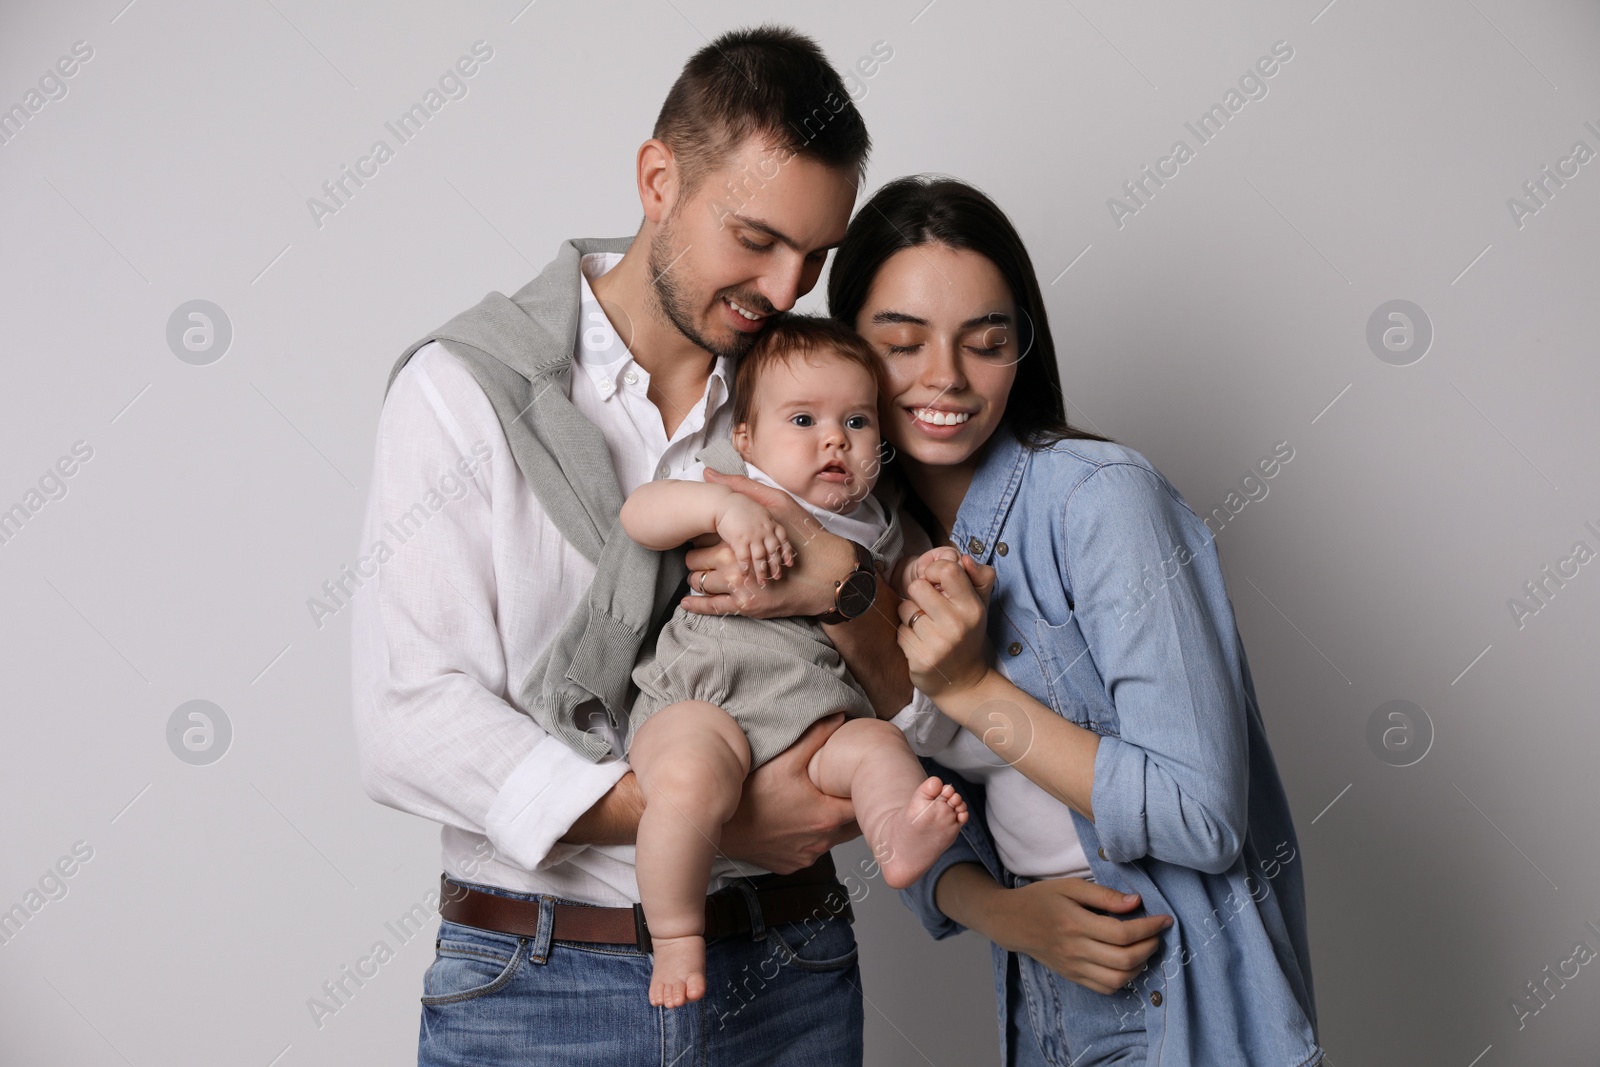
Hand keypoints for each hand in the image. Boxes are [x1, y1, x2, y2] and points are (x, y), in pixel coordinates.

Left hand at [681, 469, 853, 618]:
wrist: (829, 572)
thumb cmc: (805, 535)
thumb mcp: (778, 503)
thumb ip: (743, 489)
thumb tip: (709, 472)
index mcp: (739, 536)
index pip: (700, 536)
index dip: (698, 536)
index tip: (701, 538)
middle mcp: (734, 563)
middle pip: (694, 561)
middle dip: (694, 559)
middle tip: (696, 558)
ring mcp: (739, 587)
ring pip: (700, 584)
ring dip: (696, 580)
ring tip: (698, 576)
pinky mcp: (746, 606)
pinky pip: (711, 607)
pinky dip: (696, 605)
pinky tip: (687, 602)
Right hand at [714, 493, 794, 585]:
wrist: (723, 503)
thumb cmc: (739, 507)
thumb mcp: (759, 511)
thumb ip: (767, 523)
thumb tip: (771, 532)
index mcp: (770, 523)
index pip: (783, 540)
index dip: (787, 552)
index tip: (789, 564)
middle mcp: (764, 530)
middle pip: (773, 551)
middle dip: (776, 566)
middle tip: (777, 577)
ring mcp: (752, 536)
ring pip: (761, 557)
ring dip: (762, 571)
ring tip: (762, 582)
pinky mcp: (739, 540)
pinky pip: (744, 557)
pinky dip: (745, 567)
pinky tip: (744, 574)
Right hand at [720, 714, 861, 871]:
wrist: (721, 827)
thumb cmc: (750, 796)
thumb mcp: (785, 760)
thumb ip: (817, 737)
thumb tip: (839, 718)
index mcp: (826, 816)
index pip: (864, 807)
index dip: (864, 792)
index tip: (858, 780)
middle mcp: (820, 842)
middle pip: (852, 826)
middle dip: (849, 808)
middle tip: (837, 789)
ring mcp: (806, 856)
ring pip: (831, 839)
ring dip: (828, 823)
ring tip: (815, 802)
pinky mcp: (792, 865)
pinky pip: (811, 851)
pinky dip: (809, 838)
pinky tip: (796, 821)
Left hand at [896, 552, 995, 698]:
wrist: (964, 683)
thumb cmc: (968, 636)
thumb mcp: (981, 605)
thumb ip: (979, 577)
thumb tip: (964, 557)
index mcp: (972, 608)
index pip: (947, 569)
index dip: (934, 571)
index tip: (936, 583)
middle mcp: (956, 625)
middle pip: (917, 586)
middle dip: (918, 596)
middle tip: (929, 609)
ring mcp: (937, 644)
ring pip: (904, 609)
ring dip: (909, 617)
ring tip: (925, 629)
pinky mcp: (920, 659)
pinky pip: (899, 632)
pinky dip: (905, 636)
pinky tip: (920, 645)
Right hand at [995, 878, 1170, 993]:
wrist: (1011, 922)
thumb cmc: (1041, 898)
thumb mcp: (1070, 886)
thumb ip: (1103, 895)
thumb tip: (1136, 902)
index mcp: (1074, 923)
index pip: (1122, 933)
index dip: (1149, 927)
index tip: (1164, 919)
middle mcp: (1075, 949)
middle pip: (1124, 959)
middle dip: (1150, 946)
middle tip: (1157, 933)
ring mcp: (1073, 967)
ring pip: (1118, 979)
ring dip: (1140, 966)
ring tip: (1146, 947)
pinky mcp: (1073, 976)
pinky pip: (1105, 988)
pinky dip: (1124, 979)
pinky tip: (1129, 963)